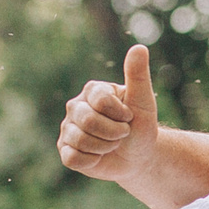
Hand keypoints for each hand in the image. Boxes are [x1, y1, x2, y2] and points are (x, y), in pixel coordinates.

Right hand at [59, 44, 159, 182]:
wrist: (138, 156)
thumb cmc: (141, 126)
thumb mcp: (144, 100)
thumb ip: (138, 75)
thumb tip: (139, 47)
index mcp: (93, 90)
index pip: (102, 102)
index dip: (121, 115)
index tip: (129, 117)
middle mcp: (75, 107)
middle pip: (89, 122)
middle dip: (114, 133)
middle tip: (122, 134)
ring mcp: (68, 129)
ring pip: (81, 141)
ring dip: (105, 148)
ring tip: (111, 144)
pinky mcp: (65, 150)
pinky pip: (73, 158)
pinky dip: (92, 160)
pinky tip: (98, 156)